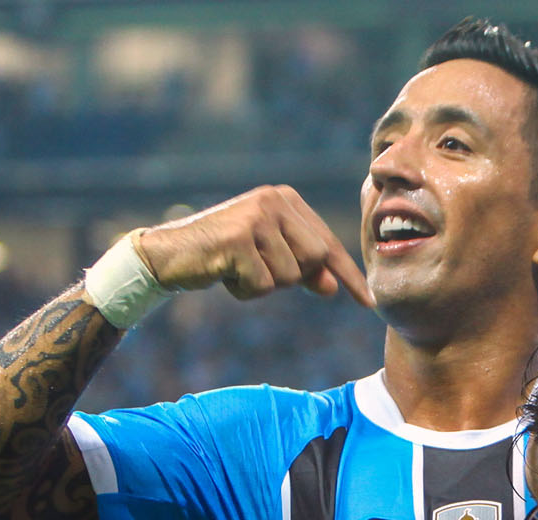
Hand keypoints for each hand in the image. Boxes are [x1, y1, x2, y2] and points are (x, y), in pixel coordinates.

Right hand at [136, 186, 373, 306]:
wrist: (168, 254)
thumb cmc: (222, 257)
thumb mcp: (268, 259)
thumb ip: (302, 269)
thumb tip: (332, 286)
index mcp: (286, 200)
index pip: (328, 243)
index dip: (348, 275)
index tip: (368, 302)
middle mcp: (274, 201)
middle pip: (314, 259)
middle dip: (292, 277)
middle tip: (257, 270)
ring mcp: (256, 218)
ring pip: (288, 275)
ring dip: (263, 285)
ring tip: (237, 270)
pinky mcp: (238, 239)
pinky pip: (261, 285)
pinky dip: (244, 291)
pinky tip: (224, 274)